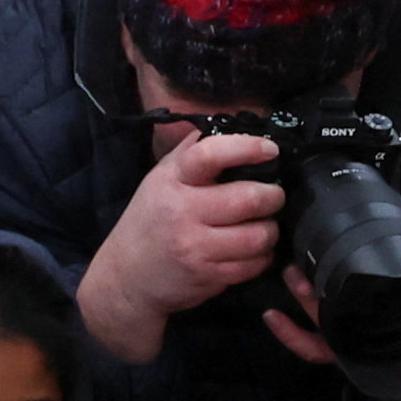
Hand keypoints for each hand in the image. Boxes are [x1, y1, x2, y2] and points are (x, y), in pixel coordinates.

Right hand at [74, 127, 286, 362]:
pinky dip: (262, 256)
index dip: (247, 148)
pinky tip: (253, 250)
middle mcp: (182, 212)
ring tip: (265, 224)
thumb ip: (192, 153)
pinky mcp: (206, 276)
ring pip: (257, 236)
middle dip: (273, 196)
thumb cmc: (150, 221)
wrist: (125, 276)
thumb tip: (232, 124)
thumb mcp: (160, 179)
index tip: (269, 149)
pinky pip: (252, 265)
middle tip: (274, 195)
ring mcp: (194, 247)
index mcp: (172, 180)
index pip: (210, 155)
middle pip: (248, 198)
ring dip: (271, 229)